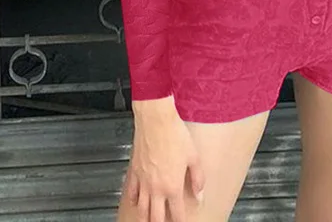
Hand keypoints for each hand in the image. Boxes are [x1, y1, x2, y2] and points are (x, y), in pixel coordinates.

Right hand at [122, 96, 204, 221]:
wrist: (156, 120)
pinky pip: (131, 192)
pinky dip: (133, 200)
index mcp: (172, 186)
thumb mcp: (194, 156)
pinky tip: (135, 202)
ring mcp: (143, 181)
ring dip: (145, 218)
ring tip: (148, 221)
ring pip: (141, 209)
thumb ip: (198, 178)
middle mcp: (156, 188)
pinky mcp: (134, 172)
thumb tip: (200, 194)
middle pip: (156, 217)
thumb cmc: (175, 134)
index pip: (177, 213)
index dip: (180, 221)